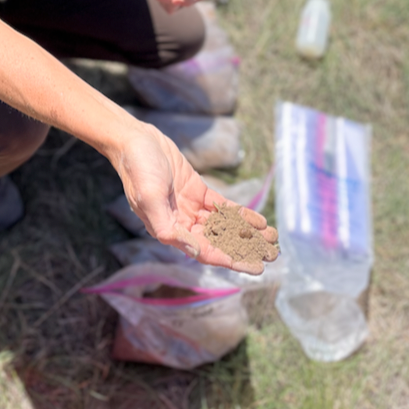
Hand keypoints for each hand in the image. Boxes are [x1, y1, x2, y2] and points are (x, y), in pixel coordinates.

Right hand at [114, 123, 277, 274]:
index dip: (232, 261)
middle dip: (246, 249)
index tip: (255, 268)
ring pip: (225, 226)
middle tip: (273, 254)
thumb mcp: (149, 199)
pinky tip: (260, 220)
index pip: (206, 252)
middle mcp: (183, 223)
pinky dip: (242, 214)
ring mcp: (191, 207)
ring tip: (273, 238)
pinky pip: (224, 207)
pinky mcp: (198, 191)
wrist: (135, 140)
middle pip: (220, 241)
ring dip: (248, 233)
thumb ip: (168, 228)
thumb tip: (194, 251)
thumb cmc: (138, 170)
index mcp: (170, 230)